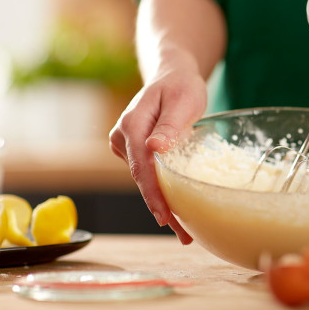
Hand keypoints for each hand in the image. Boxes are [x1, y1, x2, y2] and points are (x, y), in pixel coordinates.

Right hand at [109, 64, 207, 243]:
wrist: (172, 74)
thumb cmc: (180, 84)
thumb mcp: (182, 100)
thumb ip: (169, 124)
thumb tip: (153, 147)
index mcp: (131, 125)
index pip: (142, 168)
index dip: (154, 195)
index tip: (166, 217)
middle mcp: (123, 137)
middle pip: (143, 180)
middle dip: (162, 208)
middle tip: (184, 235)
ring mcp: (126, 145)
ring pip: (145, 181)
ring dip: (164, 203)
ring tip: (186, 230)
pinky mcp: (134, 150)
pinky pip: (148, 175)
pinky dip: (162, 191)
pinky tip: (179, 208)